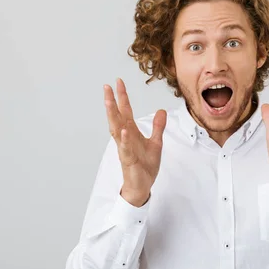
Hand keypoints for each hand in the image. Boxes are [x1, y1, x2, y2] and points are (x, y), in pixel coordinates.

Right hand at [104, 78, 166, 206]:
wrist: (142, 186)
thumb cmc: (145, 165)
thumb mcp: (156, 143)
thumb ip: (158, 127)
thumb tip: (161, 110)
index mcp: (131, 132)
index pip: (125, 111)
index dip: (122, 97)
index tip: (118, 82)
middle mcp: (125, 138)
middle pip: (117, 116)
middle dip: (112, 101)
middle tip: (107, 86)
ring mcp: (125, 148)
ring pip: (116, 129)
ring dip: (113, 115)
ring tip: (109, 101)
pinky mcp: (128, 159)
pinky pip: (126, 147)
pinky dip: (125, 138)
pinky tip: (124, 129)